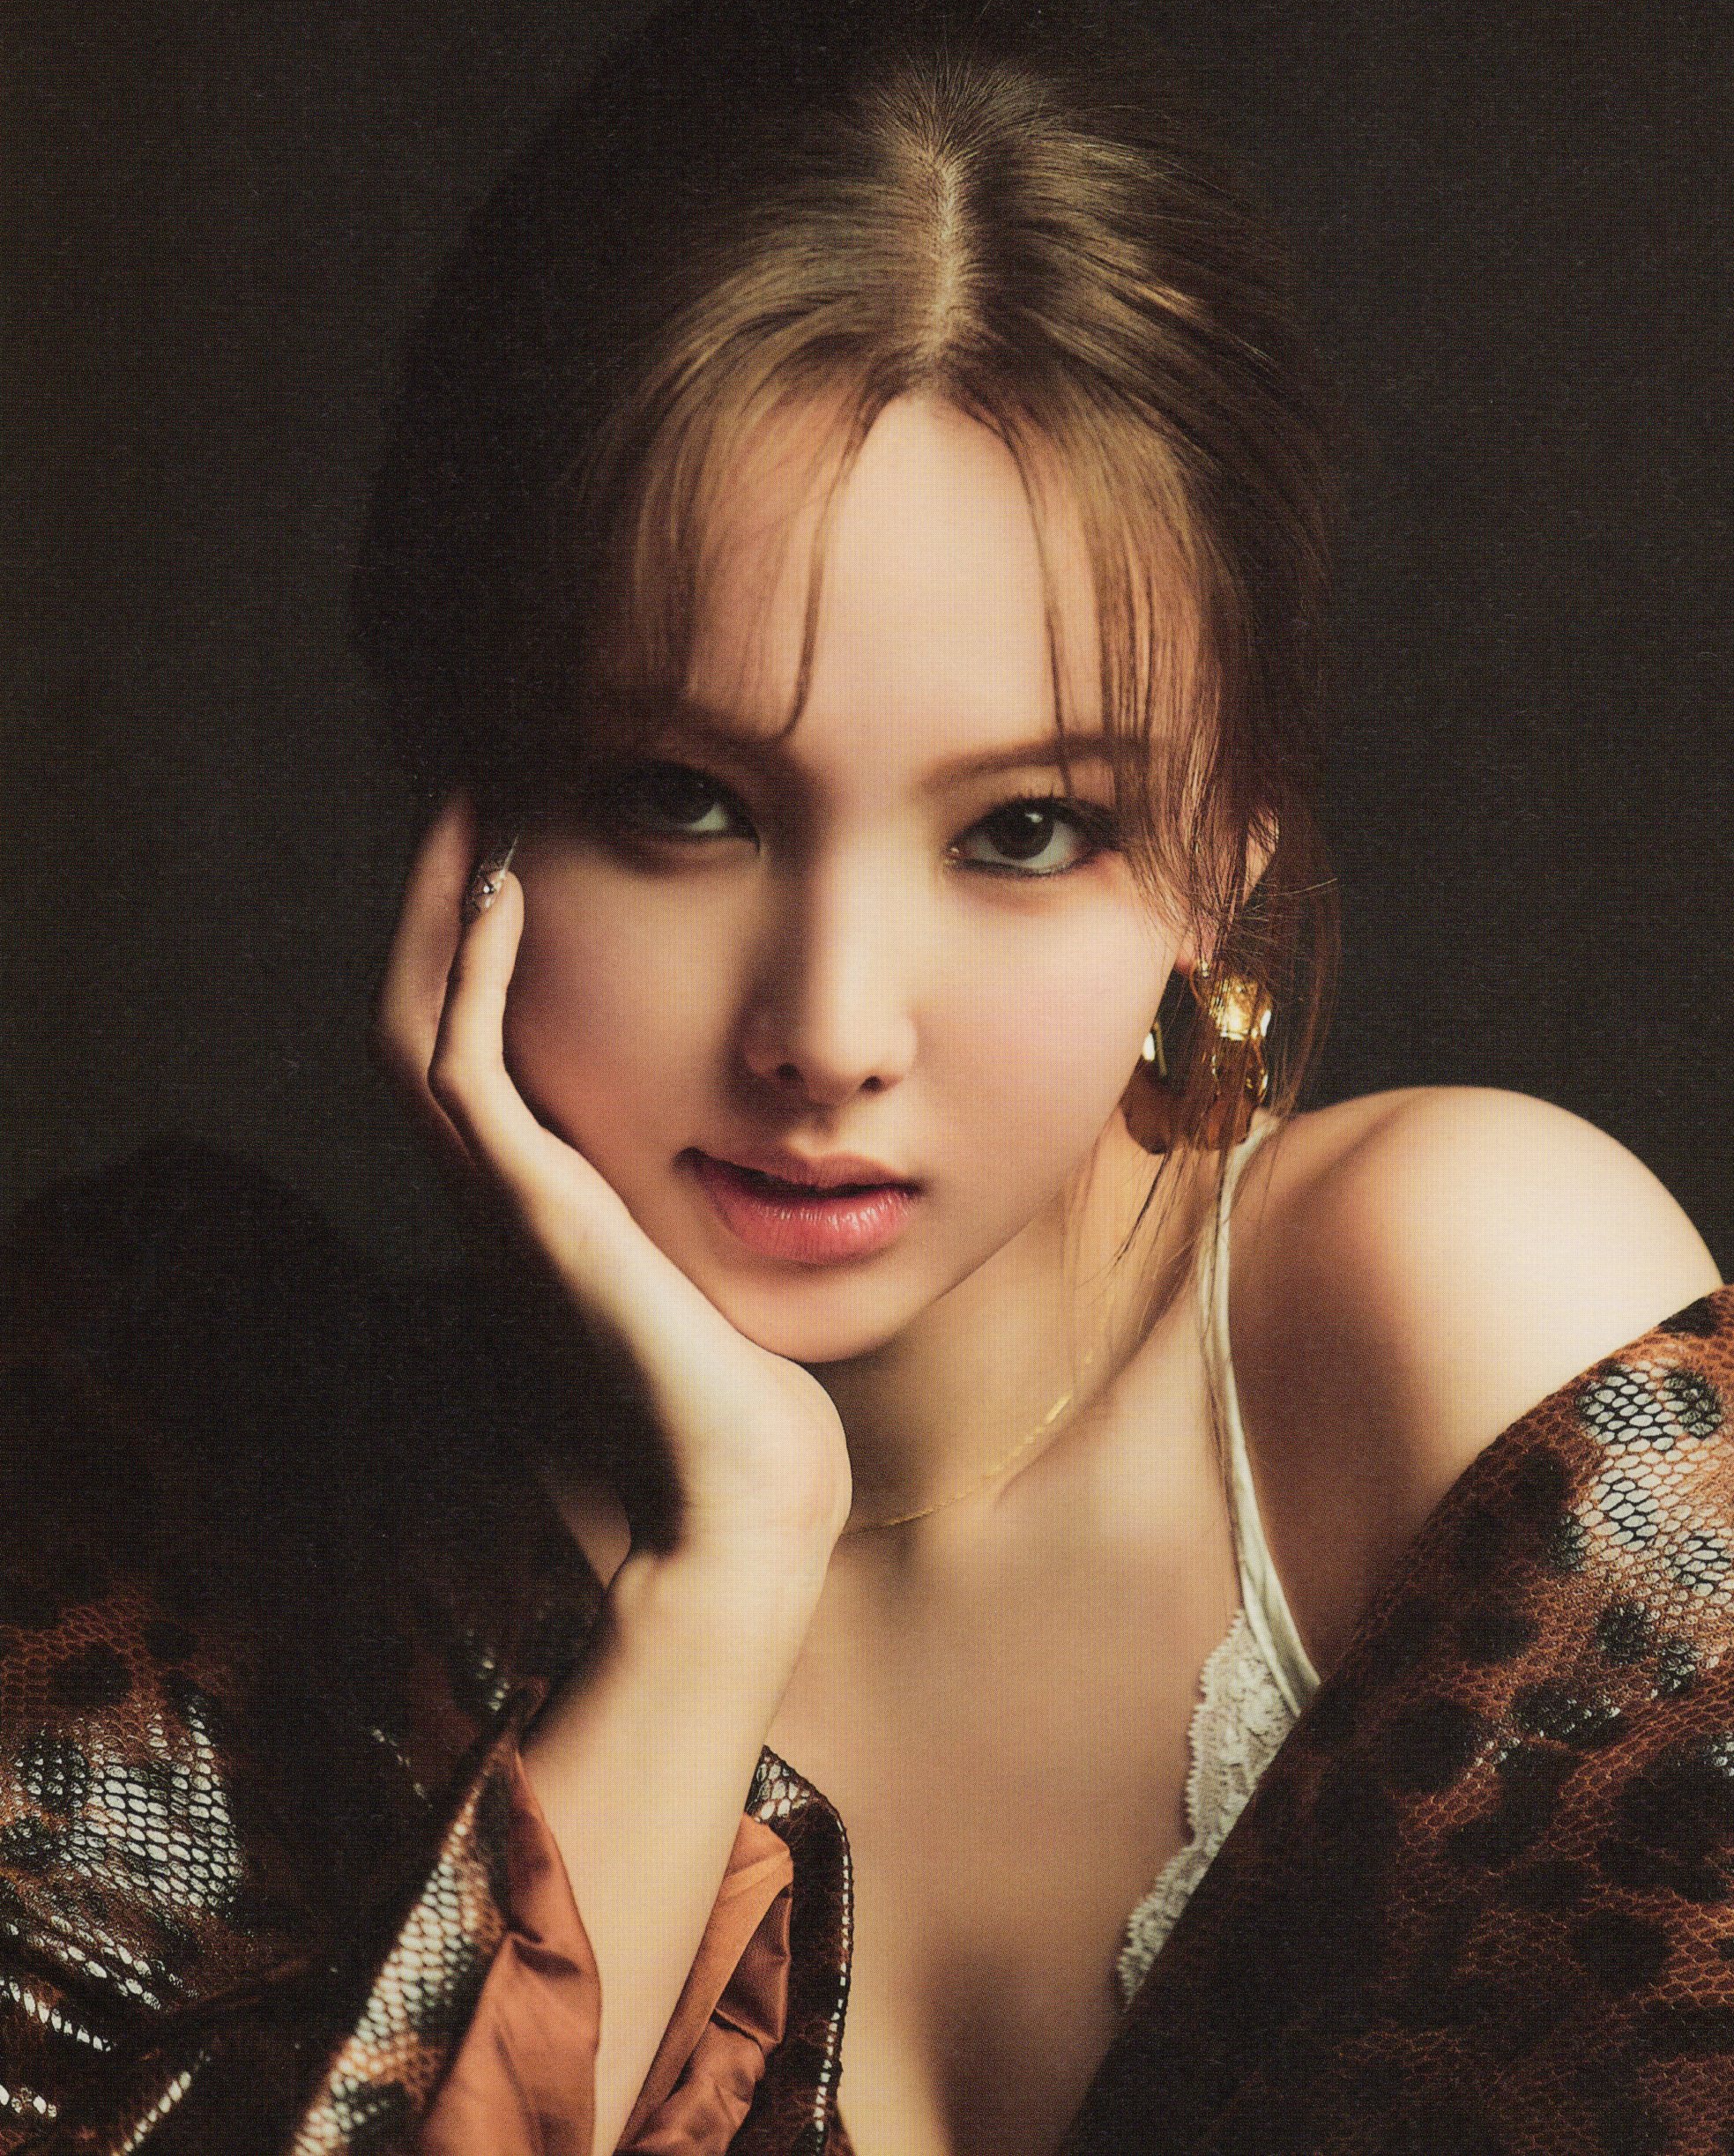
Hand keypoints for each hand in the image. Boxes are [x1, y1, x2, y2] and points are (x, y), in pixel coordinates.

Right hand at [374, 796, 853, 1578]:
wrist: (744, 1505)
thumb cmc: (748, 1395)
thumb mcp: (711, 1261)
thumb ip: (705, 1195)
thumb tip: (770, 1135)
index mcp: (529, 1197)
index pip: (461, 1032)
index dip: (465, 929)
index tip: (512, 828)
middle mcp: (495, 1192)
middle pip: (414, 1006)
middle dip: (434, 889)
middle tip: (471, 777)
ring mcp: (504, 1204)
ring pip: (415, 1022)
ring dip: (436, 904)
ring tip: (474, 799)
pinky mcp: (537, 1217)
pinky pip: (465, 1072)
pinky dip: (476, 973)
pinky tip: (508, 892)